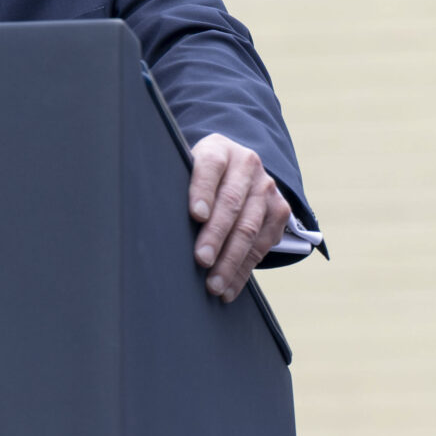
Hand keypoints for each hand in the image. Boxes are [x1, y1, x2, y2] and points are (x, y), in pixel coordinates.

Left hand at [188, 134, 290, 301]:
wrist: (239, 169)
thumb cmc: (202, 177)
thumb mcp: (188, 169)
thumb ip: (178, 187)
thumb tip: (156, 222)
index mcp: (219, 150)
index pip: (210, 167)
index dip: (203, 191)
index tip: (196, 215)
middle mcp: (247, 164)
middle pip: (232, 202)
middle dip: (216, 235)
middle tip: (202, 260)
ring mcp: (266, 187)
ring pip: (249, 227)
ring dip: (231, 260)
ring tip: (214, 284)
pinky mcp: (280, 210)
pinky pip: (262, 244)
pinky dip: (244, 269)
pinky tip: (229, 286)